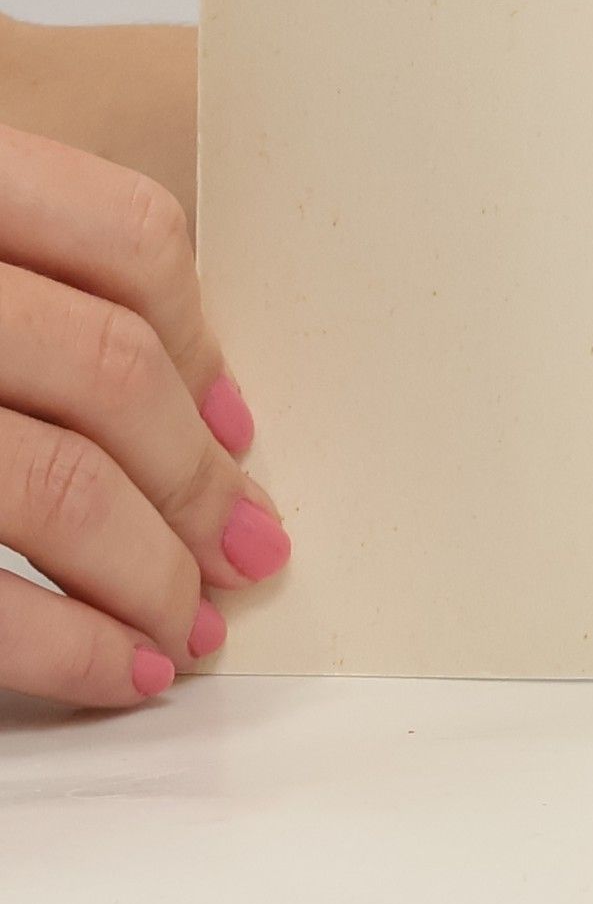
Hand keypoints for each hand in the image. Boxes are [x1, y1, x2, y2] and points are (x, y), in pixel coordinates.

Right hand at [0, 121, 288, 706]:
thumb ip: (34, 274)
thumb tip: (200, 401)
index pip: (128, 234)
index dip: (202, 339)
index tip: (238, 426)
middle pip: (105, 368)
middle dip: (195, 477)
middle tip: (246, 548)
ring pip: (58, 484)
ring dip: (150, 573)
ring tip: (188, 625)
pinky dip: (66, 646)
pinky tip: (122, 670)